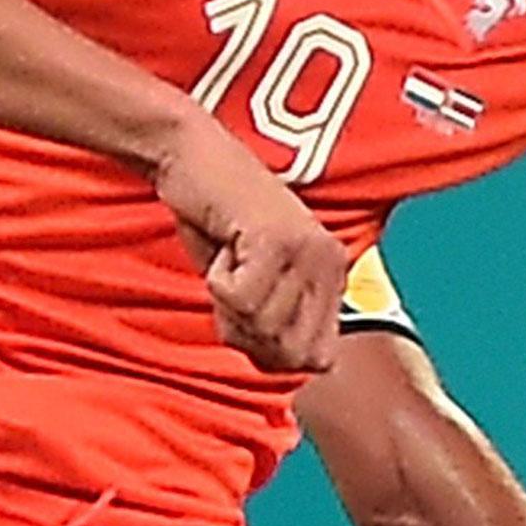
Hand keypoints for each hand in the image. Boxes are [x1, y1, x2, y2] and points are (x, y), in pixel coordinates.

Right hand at [151, 114, 346, 373]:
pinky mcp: (277, 238)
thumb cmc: (216, 221)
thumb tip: (294, 369)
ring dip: (228, 303)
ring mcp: (308, 249)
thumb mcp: (255, 280)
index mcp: (333, 274)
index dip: (271, 351)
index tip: (246, 309)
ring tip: (229, 257)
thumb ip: (278, 323)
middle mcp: (331, 261)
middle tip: (232, 283)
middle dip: (247, 332)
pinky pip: (240, 299)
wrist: (192, 156)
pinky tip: (223, 245)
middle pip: (289, 352)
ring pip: (263, 326)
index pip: (317, 359)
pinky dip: (217, 281)